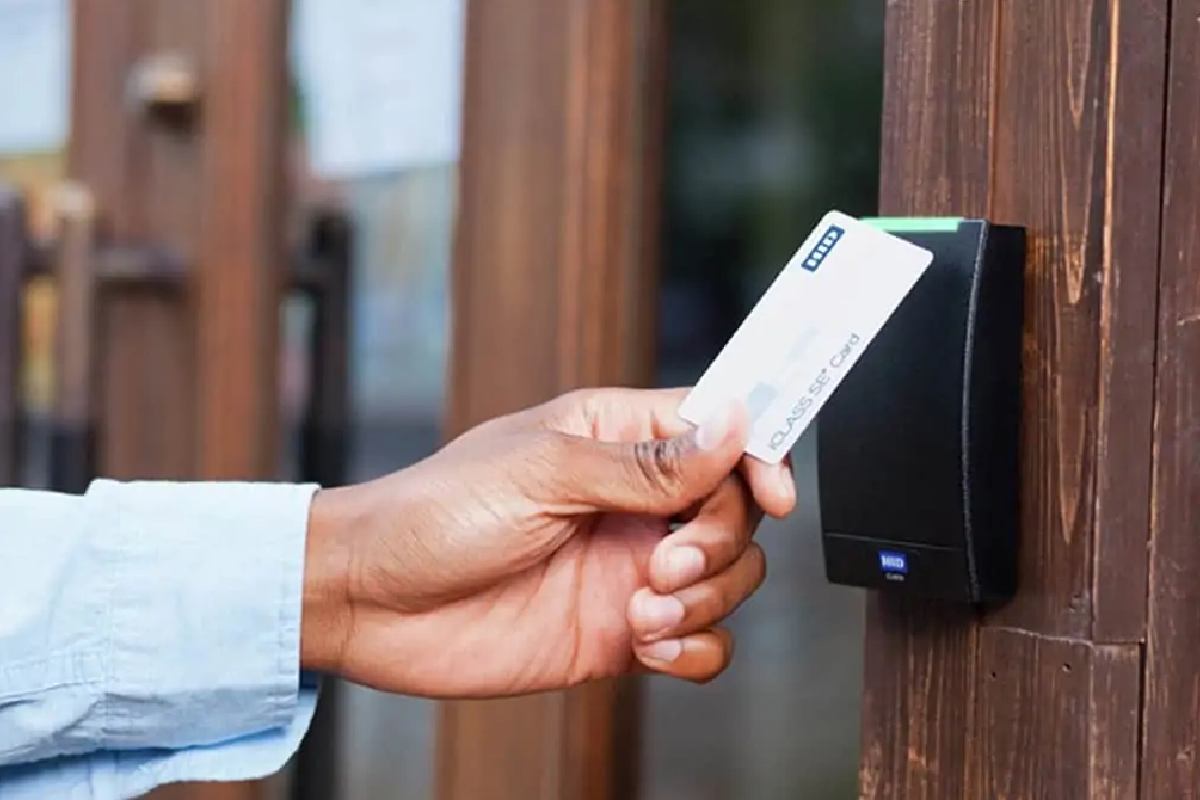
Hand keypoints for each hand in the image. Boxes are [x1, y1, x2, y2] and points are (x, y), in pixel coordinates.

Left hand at [300, 388, 795, 696]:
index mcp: (613, 438)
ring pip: (727, 577)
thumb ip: (645, 462)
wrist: (369, 604)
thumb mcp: (542, 473)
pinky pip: (697, 642)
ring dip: (705, 600)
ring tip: (643, 612)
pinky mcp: (619, 632)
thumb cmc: (434, 516)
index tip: (774, 493)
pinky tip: (652, 649)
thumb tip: (733, 424)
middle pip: (733, 509)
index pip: (716, 429)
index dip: (758, 454)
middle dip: (718, 541)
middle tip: (663, 563)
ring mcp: (628, 567)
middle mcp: (631, 500)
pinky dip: (695, 650)